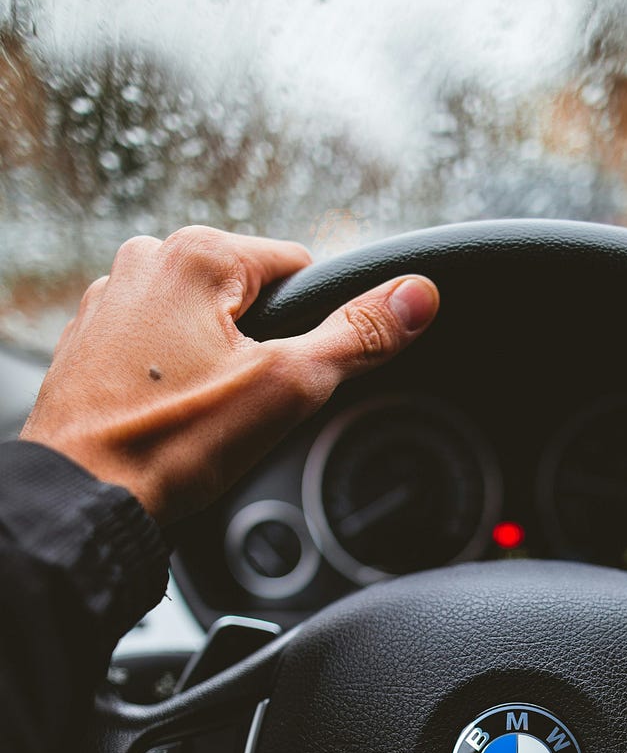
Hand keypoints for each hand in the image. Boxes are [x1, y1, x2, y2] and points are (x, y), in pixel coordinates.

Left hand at [20, 226, 438, 524]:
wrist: (82, 499)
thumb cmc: (172, 445)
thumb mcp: (288, 388)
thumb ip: (359, 336)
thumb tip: (417, 297)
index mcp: (196, 252)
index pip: (299, 267)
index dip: (315, 326)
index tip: (293, 376)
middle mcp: (144, 260)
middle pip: (249, 298)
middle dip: (262, 348)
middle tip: (244, 406)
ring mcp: (108, 299)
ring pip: (202, 325)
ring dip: (217, 364)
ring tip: (205, 416)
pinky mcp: (88, 342)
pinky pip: (158, 349)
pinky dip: (174, 379)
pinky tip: (172, 419)